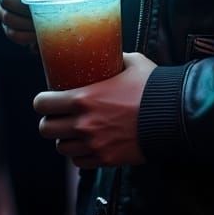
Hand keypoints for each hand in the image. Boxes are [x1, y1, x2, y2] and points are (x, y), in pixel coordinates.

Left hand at [34, 53, 156, 168]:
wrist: (171, 115)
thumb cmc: (151, 86)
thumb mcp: (130, 62)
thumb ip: (114, 58)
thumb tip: (109, 51)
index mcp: (84, 98)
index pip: (43, 104)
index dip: (42, 101)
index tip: (47, 99)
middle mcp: (83, 124)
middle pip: (46, 129)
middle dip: (49, 121)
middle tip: (58, 116)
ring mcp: (94, 144)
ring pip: (61, 148)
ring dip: (65, 139)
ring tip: (73, 131)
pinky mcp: (106, 159)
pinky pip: (80, 163)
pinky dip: (80, 154)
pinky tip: (87, 144)